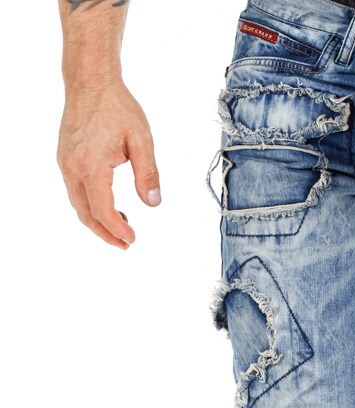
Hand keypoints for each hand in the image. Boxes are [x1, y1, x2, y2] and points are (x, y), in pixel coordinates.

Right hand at [57, 77, 160, 248]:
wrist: (90, 81)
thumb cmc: (116, 106)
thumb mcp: (141, 140)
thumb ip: (148, 174)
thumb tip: (153, 203)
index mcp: (92, 166)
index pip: (102, 210)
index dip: (117, 230)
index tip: (131, 240)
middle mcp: (73, 167)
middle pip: (85, 213)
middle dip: (105, 233)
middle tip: (125, 244)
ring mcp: (66, 163)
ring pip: (78, 204)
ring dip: (97, 220)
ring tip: (121, 227)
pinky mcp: (65, 158)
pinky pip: (75, 190)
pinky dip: (90, 204)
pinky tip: (110, 205)